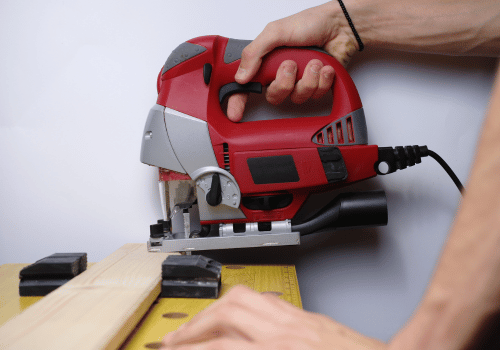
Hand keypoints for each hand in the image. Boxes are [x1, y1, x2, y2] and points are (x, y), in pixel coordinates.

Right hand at [160, 285, 386, 349]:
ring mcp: (301, 320)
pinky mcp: (312, 318)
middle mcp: (289, 332)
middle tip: (175, 339)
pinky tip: (239, 315)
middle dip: (194, 326)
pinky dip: (245, 305)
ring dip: (216, 308)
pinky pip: (269, 301)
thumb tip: (233, 349)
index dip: (192, 348)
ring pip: (247, 298)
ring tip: (200, 321)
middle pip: (228, 312)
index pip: (223, 346)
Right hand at [226, 2, 359, 120]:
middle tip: (291, 65)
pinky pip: (316, 95)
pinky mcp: (317, 86)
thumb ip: (255, 52)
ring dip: (307, 78)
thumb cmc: (310, 23)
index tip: (234, 114)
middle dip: (284, 82)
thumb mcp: (275, 32)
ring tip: (313, 61)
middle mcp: (281, 74)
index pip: (246, 86)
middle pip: (274, 96)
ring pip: (297, 97)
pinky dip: (322, 79)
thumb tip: (241, 75)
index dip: (238, 101)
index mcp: (267, 62)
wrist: (341, 26)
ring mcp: (299, 81)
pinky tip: (324, 67)